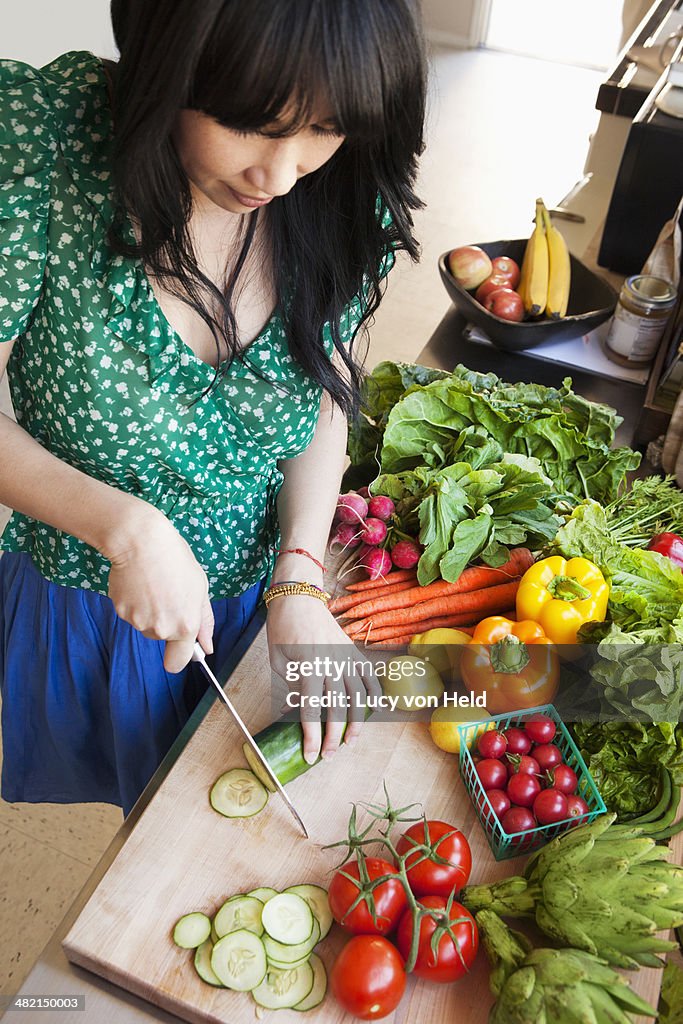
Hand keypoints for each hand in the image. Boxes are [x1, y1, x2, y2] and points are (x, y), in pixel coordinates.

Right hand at [103, 503, 213, 672]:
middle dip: (166, 621)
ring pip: (146, 625)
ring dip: (150, 611)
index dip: (179, 656)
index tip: (180, 647)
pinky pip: (131, 614)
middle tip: (168, 593)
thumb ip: (204, 622)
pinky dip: (135, 602)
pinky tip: (139, 583)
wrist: (142, 541)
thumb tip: (207, 647)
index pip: (178, 662)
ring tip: (154, 584)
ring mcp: (139, 621)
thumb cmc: (175, 559)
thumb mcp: (200, 588)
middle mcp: (162, 629)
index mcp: (185, 625)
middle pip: (161, 638)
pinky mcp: (121, 612)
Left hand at [266, 595, 381, 763]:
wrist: (299, 596)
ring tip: (350, 742)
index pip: (310, 710)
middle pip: (336, 708)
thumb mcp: (279, 660)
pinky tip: (375, 712)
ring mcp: (346, 655)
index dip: (311, 736)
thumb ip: (291, 687)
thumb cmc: (283, 627)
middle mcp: (331, 662)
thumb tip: (298, 712)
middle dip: (333, 737)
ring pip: (357, 696)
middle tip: (329, 756)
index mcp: (308, 665)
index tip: (310, 755)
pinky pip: (369, 676)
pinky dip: (374, 695)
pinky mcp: (353, 651)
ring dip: (355, 723)